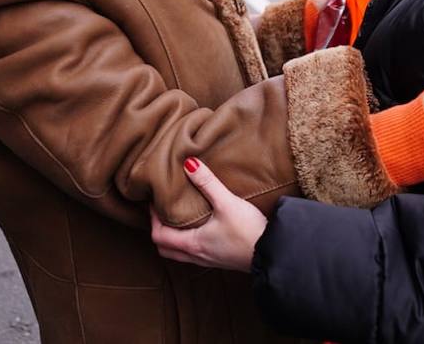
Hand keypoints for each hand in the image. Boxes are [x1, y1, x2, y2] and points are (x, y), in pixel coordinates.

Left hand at [151, 158, 266, 271]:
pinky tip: (200, 229)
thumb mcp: (227, 203)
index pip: (159, 236)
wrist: (271, 253)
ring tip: (178, 218)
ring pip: (180, 254)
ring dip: (173, 239)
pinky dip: (188, 243)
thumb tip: (188, 163)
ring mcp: (209, 261)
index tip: (154, 202)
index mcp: (192, 244)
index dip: (152, 219)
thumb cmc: (248, 231)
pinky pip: (195, 254)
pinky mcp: (220, 260)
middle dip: (159, 231)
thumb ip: (207, 183)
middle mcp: (197, 255)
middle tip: (161, 212)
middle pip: (165, 249)